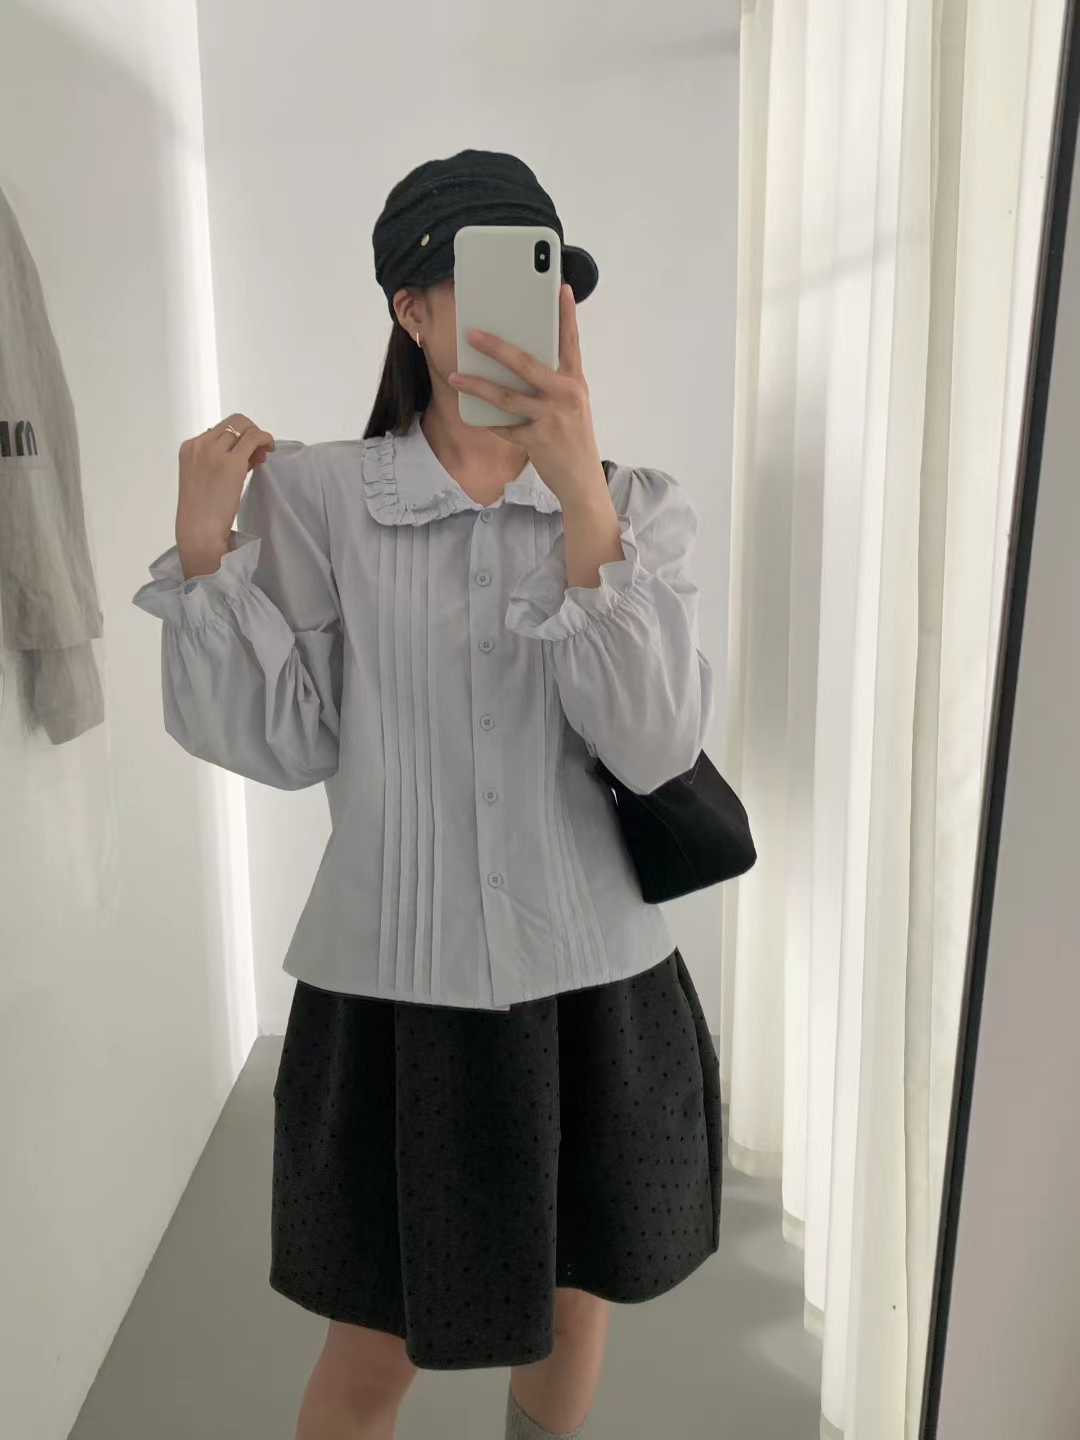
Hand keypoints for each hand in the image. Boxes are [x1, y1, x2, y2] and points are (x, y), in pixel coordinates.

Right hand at [176, 413, 274, 544]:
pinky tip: (270, 449)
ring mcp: (214, 452)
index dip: (238, 438)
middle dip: (249, 432)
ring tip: (263, 456)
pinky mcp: (231, 463)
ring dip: (258, 436)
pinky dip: (265, 439)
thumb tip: (249, 452)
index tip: (247, 453)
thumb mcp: (204, 478)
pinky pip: (254, 437)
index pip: (219, 430)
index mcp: (190, 447)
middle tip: (259, 452)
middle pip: (233, 423)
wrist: (199, 531)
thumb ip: (221, 461)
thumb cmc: (201, 512)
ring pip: (244, 426)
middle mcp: (200, 444)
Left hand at [447, 284, 606, 508]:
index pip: (571, 342)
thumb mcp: (571, 404)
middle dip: (496, 347)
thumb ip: (551, 382)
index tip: (559, 288)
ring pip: (506, 397)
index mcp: (575, 382)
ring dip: (477, 385)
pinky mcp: (537, 441)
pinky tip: (470, 413)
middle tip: (472, 333)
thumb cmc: (572, 436)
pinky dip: (487, 420)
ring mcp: (551, 419)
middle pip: (526, 364)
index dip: (566, 315)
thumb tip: (516, 362)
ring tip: (455, 375)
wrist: (581, 479)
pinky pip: (504, 427)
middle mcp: (565, 395)